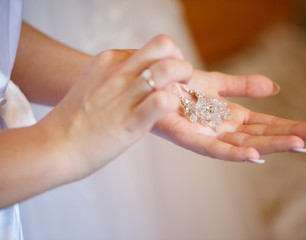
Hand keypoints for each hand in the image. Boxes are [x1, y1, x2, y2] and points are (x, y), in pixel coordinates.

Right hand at [39, 35, 192, 179]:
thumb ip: (115, 77)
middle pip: (163, 46)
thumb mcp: (93, 84)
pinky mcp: (131, 120)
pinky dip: (173, 104)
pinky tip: (167, 113)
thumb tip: (140, 77)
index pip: (151, 47)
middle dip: (180, 60)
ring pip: (169, 69)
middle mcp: (118, 72)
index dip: (165, 60)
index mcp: (108, 60)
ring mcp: (125, 95)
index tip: (166, 77)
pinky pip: (163, 100)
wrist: (53, 147)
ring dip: (183, 79)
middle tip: (181, 80)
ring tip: (180, 96)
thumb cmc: (74, 121)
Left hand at [152, 70, 305, 162]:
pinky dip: (233, 153)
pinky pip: (212, 148)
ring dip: (269, 145)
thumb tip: (274, 89)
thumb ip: (243, 86)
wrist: (150, 79)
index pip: (264, 124)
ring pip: (242, 144)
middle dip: (288, 137)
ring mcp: (206, 135)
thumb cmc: (180, 83)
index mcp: (229, 116)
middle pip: (258, 135)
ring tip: (297, 145)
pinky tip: (254, 155)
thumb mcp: (217, 83)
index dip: (289, 126)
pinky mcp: (186, 137)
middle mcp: (221, 128)